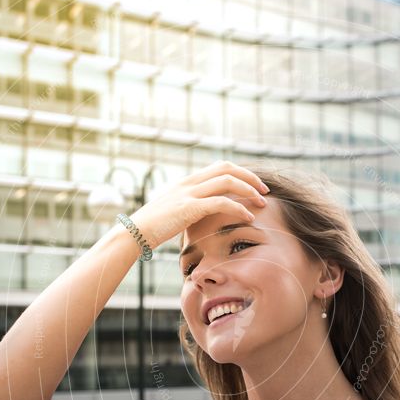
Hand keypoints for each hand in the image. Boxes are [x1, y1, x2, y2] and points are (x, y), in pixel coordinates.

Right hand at [130, 160, 268, 248]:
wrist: (134, 233)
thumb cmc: (153, 228)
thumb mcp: (173, 213)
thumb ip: (189, 208)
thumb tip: (202, 216)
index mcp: (187, 181)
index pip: (219, 166)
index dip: (241, 173)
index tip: (254, 185)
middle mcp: (189, 182)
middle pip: (227, 168)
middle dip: (250, 177)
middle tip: (265, 191)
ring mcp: (188, 193)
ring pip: (228, 181)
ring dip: (249, 190)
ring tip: (262, 203)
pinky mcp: (189, 208)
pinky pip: (221, 202)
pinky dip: (239, 208)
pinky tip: (249, 217)